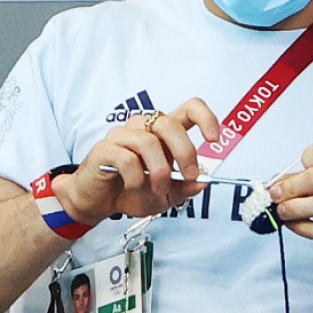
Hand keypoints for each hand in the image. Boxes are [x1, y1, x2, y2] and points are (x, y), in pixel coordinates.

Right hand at [53, 98, 220, 223]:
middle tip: (189, 176)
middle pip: (169, 124)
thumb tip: (204, 181)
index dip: (206, 118)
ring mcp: (122, 136)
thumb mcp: (167, 194)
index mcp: (163, 132)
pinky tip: (135, 188)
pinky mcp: (105, 149)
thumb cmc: (131, 191)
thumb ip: (185, 187)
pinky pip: (127, 159)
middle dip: (185, 152)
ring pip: (148, 142)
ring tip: (158, 190)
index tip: (215, 140)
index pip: (189, 108)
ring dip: (160, 172)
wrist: (98, 203)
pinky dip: (137, 179)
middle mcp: (143, 127)